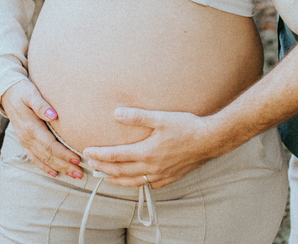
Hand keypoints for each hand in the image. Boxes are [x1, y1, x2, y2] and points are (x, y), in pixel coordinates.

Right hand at [0, 80, 84, 179]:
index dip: (63, 154)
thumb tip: (53, 115)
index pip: (50, 145)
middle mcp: (27, 137)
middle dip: (64, 165)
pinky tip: (54, 173)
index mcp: (31, 127)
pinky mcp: (24, 141)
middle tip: (80, 173)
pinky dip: (44, 167)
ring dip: (58, 168)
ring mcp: (25, 141)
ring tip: (73, 175)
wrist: (6, 92)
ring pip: (42, 159)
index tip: (77, 159)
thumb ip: (41, 104)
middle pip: (48, 156)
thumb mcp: (31, 93)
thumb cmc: (22, 91)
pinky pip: (34, 158)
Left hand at [81, 107, 218, 188]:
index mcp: (146, 152)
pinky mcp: (170, 177)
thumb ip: (137, 116)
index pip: (116, 156)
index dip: (100, 155)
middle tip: (91, 165)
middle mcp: (151, 167)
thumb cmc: (186, 127)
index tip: (87, 152)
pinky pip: (148, 185)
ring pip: (132, 182)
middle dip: (103, 168)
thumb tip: (116, 113)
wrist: (210, 140)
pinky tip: (134, 181)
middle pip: (120, 171)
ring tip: (106, 177)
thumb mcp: (161, 117)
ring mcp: (160, 174)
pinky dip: (136, 184)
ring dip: (116, 180)